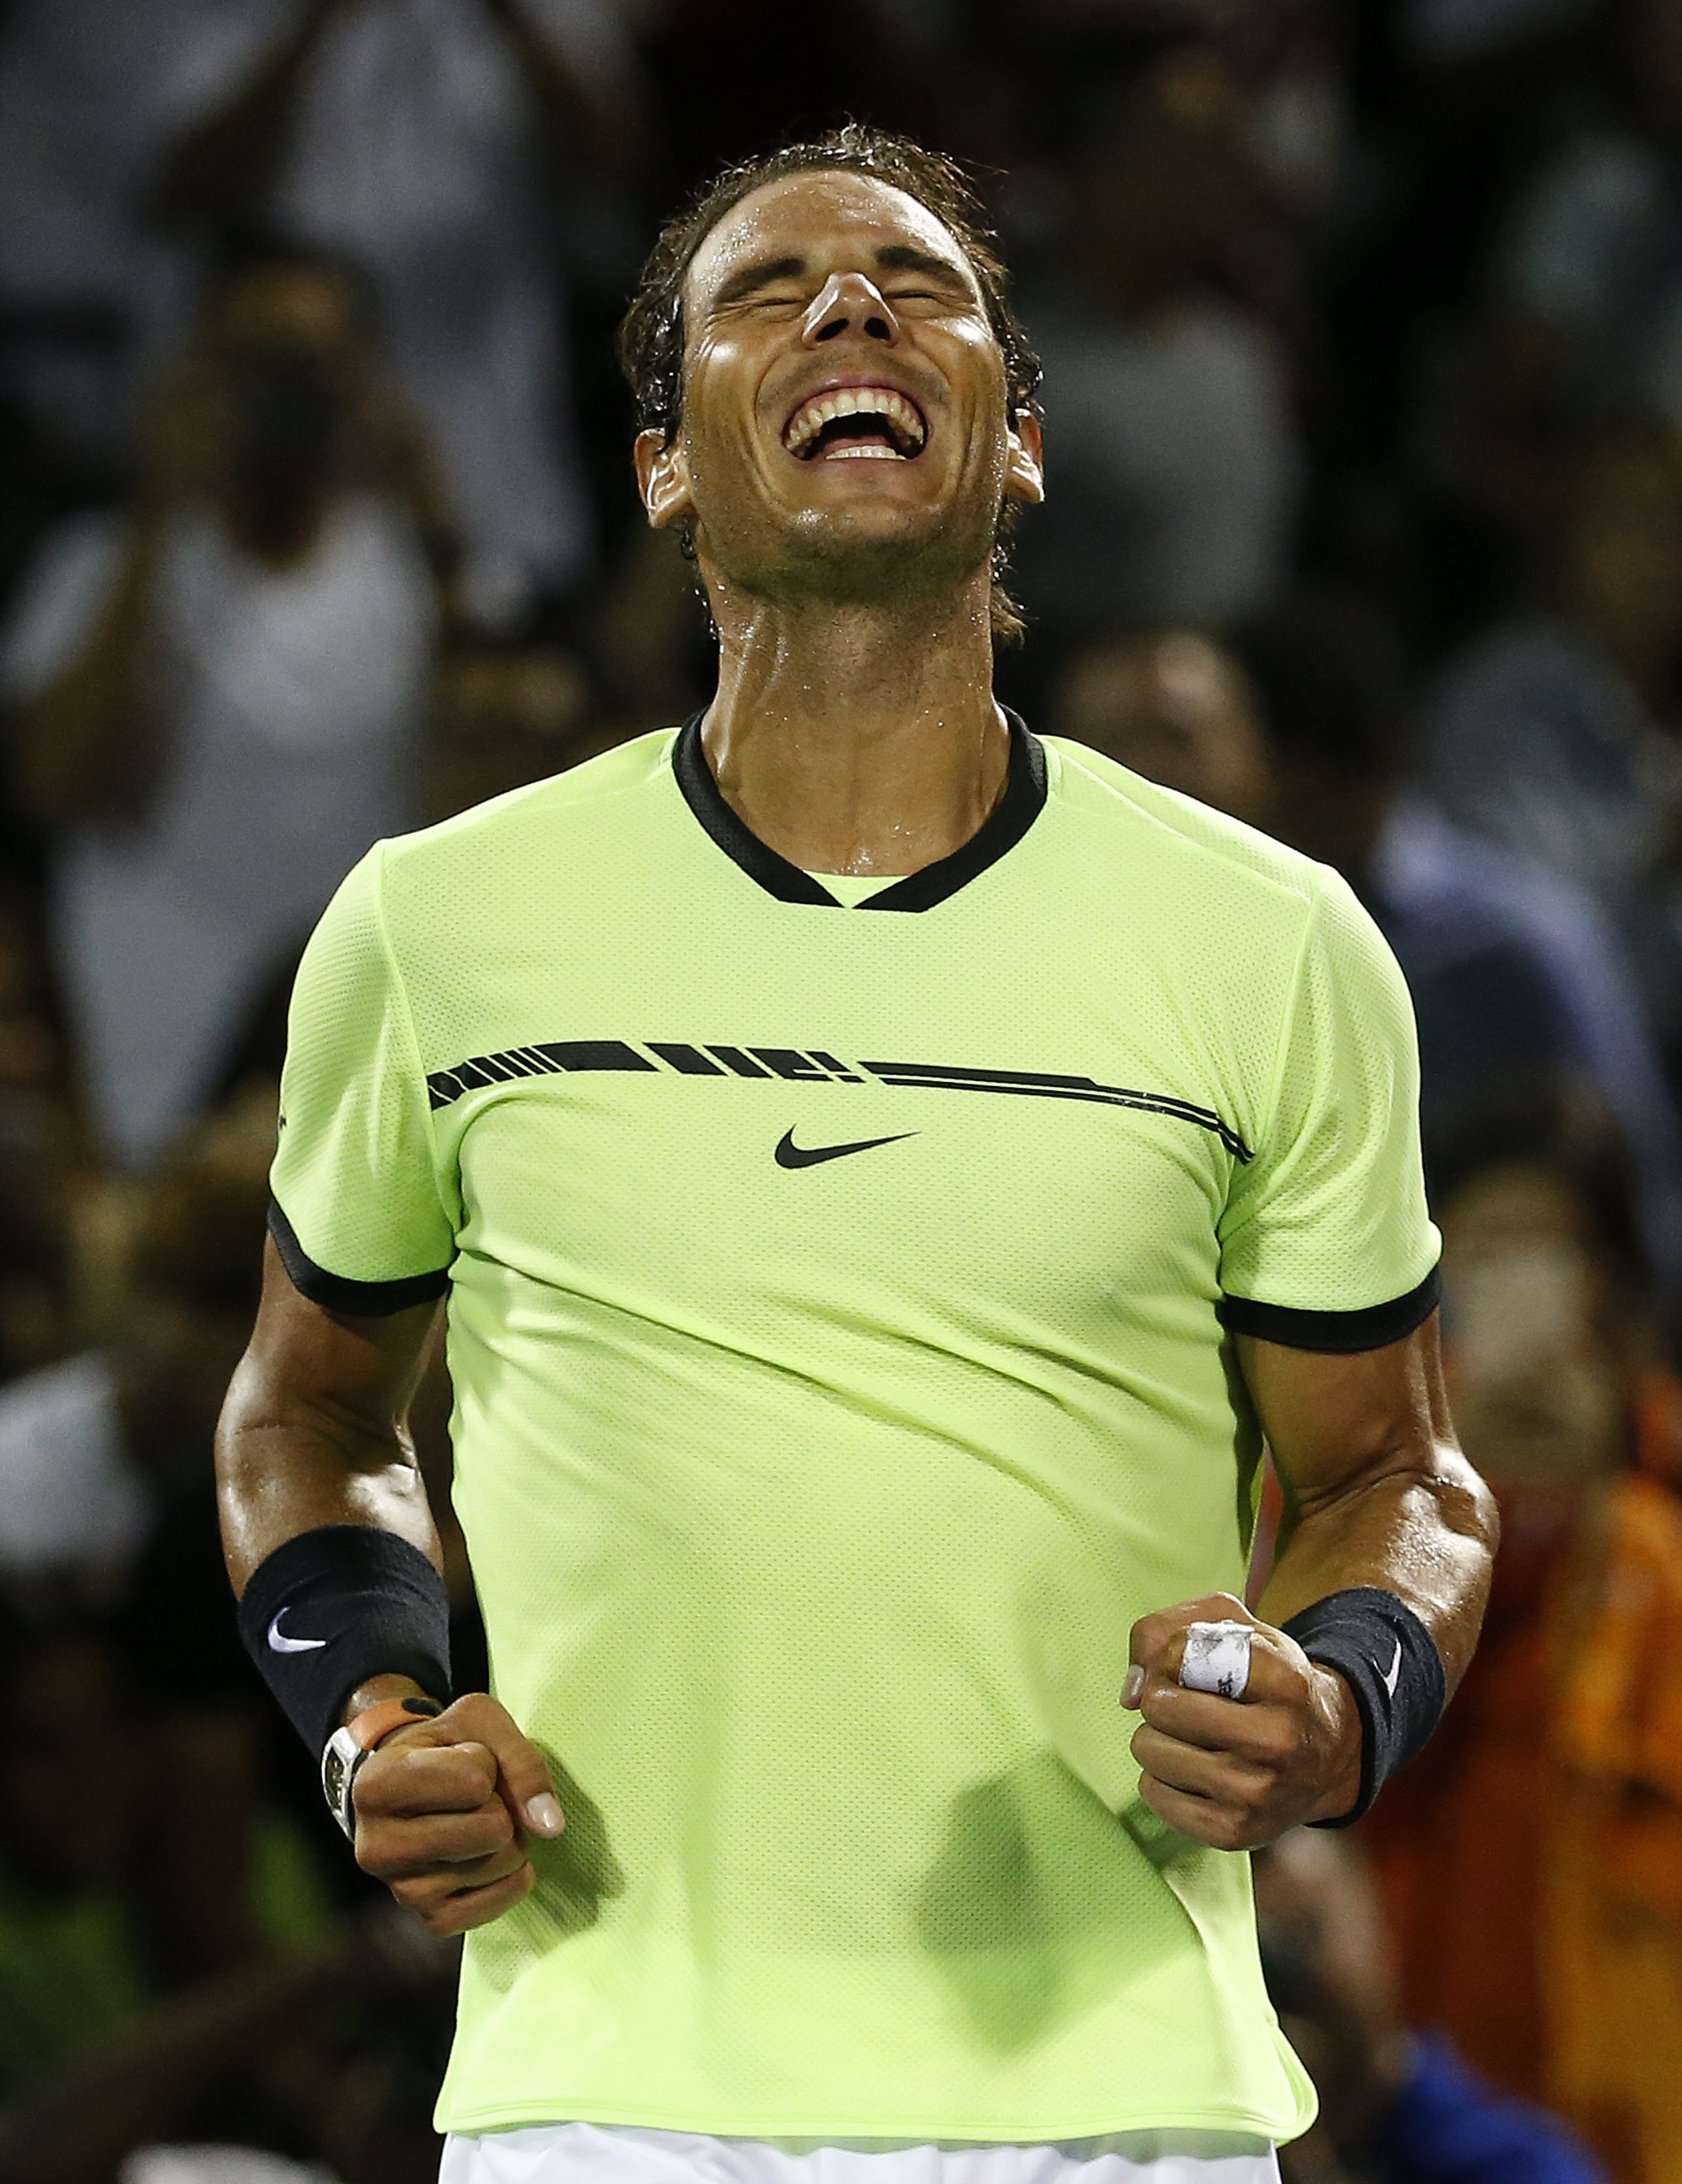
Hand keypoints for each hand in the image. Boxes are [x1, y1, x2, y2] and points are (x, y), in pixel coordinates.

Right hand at [351, 1691, 564, 1936]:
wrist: (412, 1786)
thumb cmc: (446, 1747)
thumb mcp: (478, 1722)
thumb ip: (520, 1760)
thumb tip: (550, 1826)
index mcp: (377, 1784)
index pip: (474, 1780)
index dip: (486, 1764)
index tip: (463, 1760)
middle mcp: (376, 1846)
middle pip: (492, 1830)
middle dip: (502, 1806)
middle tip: (477, 1798)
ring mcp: (400, 1891)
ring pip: (500, 1865)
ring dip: (508, 1840)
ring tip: (477, 1822)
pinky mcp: (430, 1919)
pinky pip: (496, 1905)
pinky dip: (510, 1879)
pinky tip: (491, 1856)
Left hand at [1122, 1593, 1360, 1849]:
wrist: (1326, 1758)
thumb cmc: (1268, 1684)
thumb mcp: (1237, 1629)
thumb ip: (1169, 1630)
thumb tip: (1130, 1693)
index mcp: (1285, 1680)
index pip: (1184, 1652)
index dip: (1174, 1655)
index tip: (1195, 1667)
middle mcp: (1277, 1740)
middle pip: (1160, 1705)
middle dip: (1161, 1698)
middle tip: (1187, 1705)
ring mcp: (1257, 1793)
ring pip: (1150, 1750)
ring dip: (1157, 1738)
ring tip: (1192, 1738)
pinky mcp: (1234, 1832)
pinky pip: (1152, 1793)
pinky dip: (1159, 1778)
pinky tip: (1192, 1772)